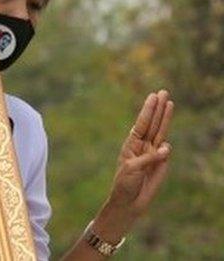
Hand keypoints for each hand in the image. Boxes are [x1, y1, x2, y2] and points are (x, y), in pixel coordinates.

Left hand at [95, 90, 173, 237]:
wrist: (129, 201)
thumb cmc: (124, 183)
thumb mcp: (132, 168)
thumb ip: (149, 158)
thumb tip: (167, 148)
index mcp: (131, 143)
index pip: (141, 123)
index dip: (147, 110)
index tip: (152, 96)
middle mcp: (143, 145)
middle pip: (152, 123)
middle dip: (158, 108)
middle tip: (163, 92)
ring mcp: (153, 153)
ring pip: (161, 132)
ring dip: (165, 118)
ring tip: (169, 102)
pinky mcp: (162, 164)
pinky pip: (166, 152)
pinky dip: (166, 149)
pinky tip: (164, 147)